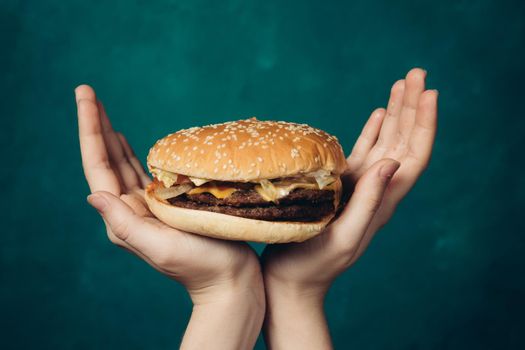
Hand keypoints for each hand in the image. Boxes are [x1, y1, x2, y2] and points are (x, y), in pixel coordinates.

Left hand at [75, 85, 263, 349]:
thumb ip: (125, 224)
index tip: (86, 96)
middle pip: (107, 160)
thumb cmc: (201, 266)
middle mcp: (132, 210)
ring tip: (102, 111)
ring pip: (124, 163)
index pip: (99, 166)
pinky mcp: (168, 205)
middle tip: (87, 92)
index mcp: (125, 217)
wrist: (230, 280)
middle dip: (97, 126)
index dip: (91, 130)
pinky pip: (144, 172)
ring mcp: (149, 206)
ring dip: (112, 136)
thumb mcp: (160, 247)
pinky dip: (134, 153)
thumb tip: (94, 195)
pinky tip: (129, 141)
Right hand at [262, 68, 437, 348]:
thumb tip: (393, 161)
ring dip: (395, 113)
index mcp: (382, 201)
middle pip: (403, 142)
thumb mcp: (346, 236)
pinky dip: (372, 131)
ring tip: (401, 84)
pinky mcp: (340, 186)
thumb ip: (369, 200)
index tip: (428, 92)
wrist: (292, 278)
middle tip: (417, 74)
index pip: (414, 156)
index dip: (424, 124)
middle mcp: (375, 190)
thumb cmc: (314, 263)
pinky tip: (378, 114)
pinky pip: (363, 152)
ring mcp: (358, 186)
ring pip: (385, 142)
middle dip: (411, 107)